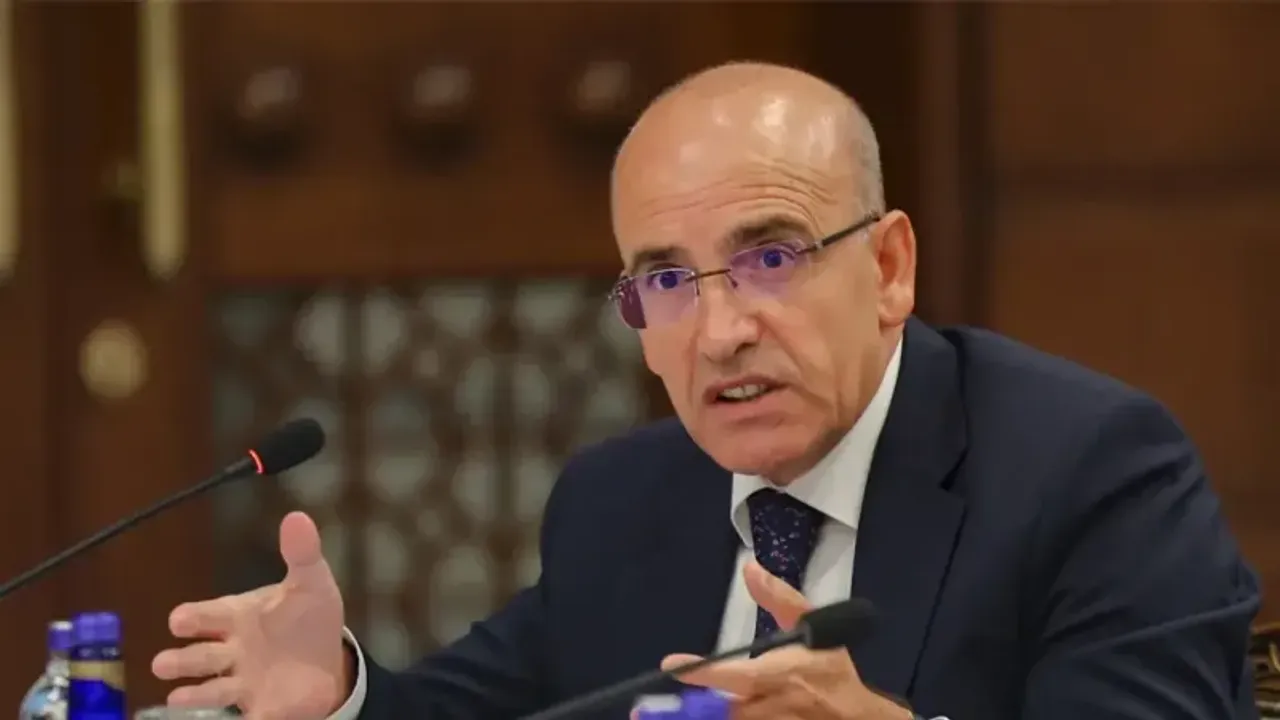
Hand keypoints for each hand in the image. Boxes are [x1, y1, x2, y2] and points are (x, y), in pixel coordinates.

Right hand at [152, 511, 347, 718]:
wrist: (327, 660)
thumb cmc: (306, 618)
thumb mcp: (310, 584)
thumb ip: (302, 554)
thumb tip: (297, 517)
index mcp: (237, 616)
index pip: (208, 614)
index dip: (194, 617)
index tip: (180, 619)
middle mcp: (232, 651)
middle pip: (200, 655)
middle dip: (181, 660)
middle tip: (163, 664)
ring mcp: (242, 682)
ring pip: (213, 690)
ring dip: (194, 695)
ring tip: (176, 698)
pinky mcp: (260, 709)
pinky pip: (246, 719)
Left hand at [661, 562, 907, 719]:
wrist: (857, 717)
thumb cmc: (831, 670)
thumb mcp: (814, 627)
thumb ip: (779, 599)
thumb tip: (749, 568)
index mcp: (777, 676)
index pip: (734, 675)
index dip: (701, 672)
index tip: (670, 665)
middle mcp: (769, 708)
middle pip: (720, 714)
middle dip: (684, 713)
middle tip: (641, 712)